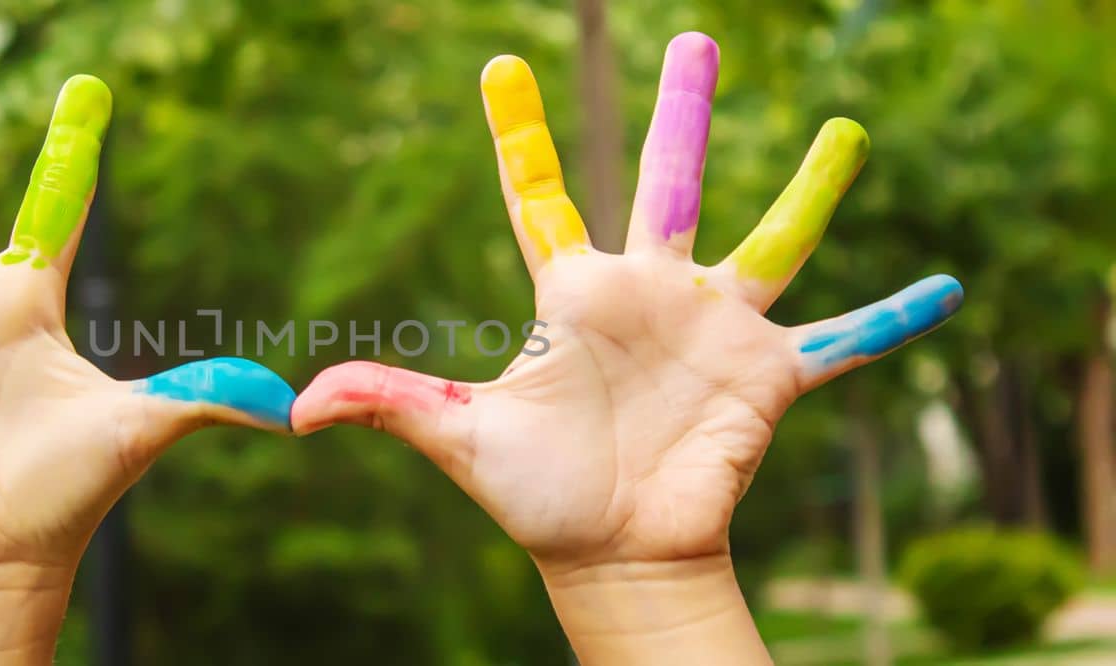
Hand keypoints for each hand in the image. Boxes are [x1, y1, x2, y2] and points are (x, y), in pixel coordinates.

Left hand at [292, 33, 958, 661]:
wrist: (611, 552)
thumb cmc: (535, 495)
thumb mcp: (458, 439)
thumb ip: (388, 404)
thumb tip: (298, 407)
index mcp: (571, 293)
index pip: (537, 193)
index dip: (516, 132)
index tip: (498, 65)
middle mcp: (648, 292)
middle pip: (667, 183)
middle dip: (682, 112)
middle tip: (696, 38)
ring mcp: (713, 328)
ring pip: (770, 238)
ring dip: (810, 188)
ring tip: (846, 127)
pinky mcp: (767, 378)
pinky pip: (842, 340)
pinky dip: (891, 319)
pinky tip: (947, 287)